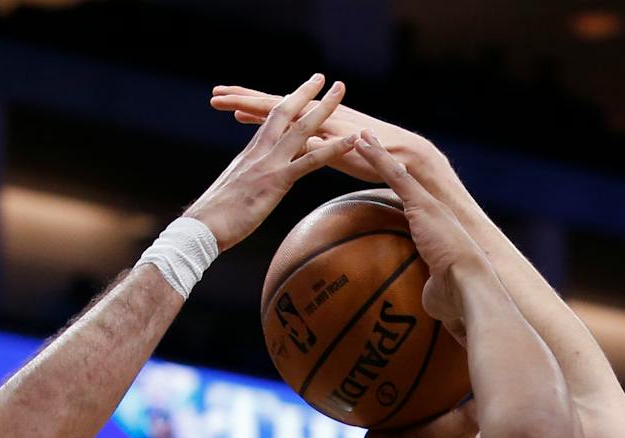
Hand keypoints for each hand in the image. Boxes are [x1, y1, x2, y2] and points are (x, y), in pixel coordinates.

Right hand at [182, 74, 357, 250]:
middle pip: (284, 112)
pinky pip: (311, 160)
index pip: (268, 120)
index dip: (284, 104)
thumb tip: (254, 179)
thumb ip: (247, 179)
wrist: (203, 226)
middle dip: (303, 92)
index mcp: (250, 153)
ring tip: (340, 91)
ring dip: (323, 108)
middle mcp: (260, 151)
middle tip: (321, 77)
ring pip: (301, 128)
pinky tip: (352, 140)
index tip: (297, 91)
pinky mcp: (277, 180)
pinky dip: (334, 149)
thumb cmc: (214, 217)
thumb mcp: (234, 190)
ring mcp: (269, 163)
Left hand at [210, 84, 443, 185]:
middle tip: (215, 93)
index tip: (225, 99)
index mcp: (316, 124)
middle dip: (244, 99)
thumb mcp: (338, 153)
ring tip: (232, 103)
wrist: (409, 157)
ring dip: (260, 109)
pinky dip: (295, 136)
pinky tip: (278, 133)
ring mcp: (328, 130)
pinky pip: (312, 140)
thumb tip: (300, 147)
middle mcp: (318, 121)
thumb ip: (318, 147)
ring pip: (288, 116)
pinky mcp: (341, 145)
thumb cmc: (375, 158)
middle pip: (274, 107)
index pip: (277, 111)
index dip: (251, 103)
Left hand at [351, 132, 485, 336]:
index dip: (393, 185)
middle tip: (365, 137)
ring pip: (397, 169)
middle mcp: (432, 209)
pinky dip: (377, 157)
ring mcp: (427, 204)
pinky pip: (394, 174)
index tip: (380, 172)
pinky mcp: (420, 204)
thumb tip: (426, 304)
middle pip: (403, 177)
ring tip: (358, 133)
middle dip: (385, 158)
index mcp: (434, 227)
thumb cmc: (454, 297)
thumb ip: (429, 289)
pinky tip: (361, 141)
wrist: (468, 287)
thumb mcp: (436, 290)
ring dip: (376, 151)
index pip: (408, 201)